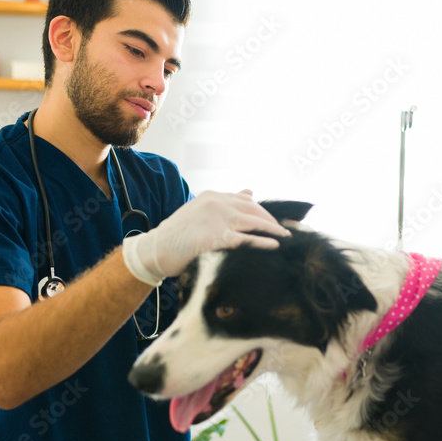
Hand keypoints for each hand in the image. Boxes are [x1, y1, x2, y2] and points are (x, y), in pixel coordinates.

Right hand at [122, 190, 290, 285]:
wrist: (155, 249)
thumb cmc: (177, 235)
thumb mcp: (200, 211)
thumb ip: (224, 203)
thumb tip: (251, 191)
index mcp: (213, 196)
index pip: (246, 200)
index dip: (263, 211)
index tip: (274, 221)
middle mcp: (216, 202)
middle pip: (253, 209)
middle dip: (271, 220)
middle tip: (285, 231)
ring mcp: (216, 218)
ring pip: (253, 222)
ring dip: (273, 230)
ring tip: (286, 237)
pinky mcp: (215, 236)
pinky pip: (245, 238)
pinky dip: (262, 242)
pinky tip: (274, 245)